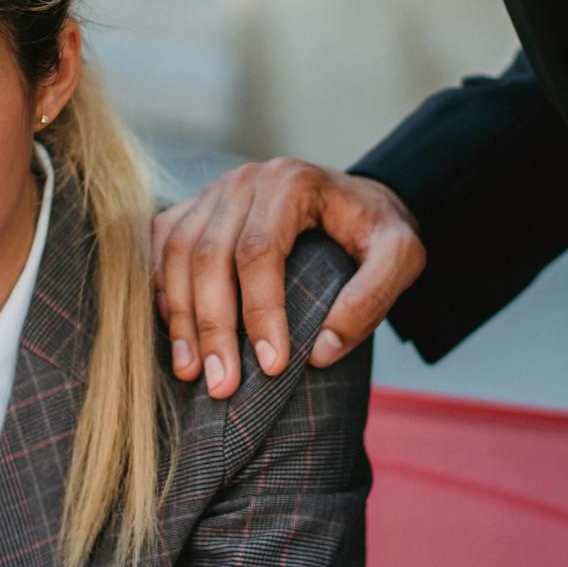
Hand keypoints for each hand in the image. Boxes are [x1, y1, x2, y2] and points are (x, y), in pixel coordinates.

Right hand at [152, 158, 423, 398]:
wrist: (357, 203)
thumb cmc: (377, 233)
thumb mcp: (403, 257)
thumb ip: (372, 299)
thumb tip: (320, 351)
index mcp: (291, 182)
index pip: (260, 251)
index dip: (260, 312)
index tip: (272, 367)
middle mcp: (244, 180)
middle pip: (210, 256)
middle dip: (212, 327)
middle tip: (222, 386)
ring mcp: (214, 191)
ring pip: (179, 254)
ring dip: (180, 318)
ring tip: (191, 372)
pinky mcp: (195, 208)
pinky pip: (164, 249)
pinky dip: (164, 292)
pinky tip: (176, 335)